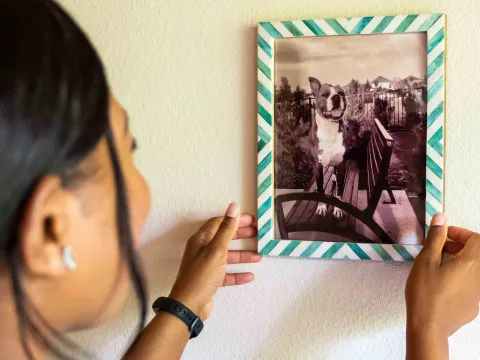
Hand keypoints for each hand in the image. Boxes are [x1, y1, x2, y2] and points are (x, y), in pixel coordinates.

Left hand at [169, 203, 259, 320]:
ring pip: (227, 257)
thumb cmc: (201, 276)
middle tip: (258, 234)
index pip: (219, 223)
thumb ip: (226, 229)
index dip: (235, 220)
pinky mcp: (210, 280)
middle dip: (241, 236)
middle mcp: (202, 250)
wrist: (189, 307)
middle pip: (224, 238)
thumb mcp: (216, 250)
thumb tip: (234, 206)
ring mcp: (206, 266)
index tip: (252, 220)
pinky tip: (250, 276)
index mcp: (201, 240)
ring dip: (242, 255)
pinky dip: (237, 274)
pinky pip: (226, 274)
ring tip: (258, 256)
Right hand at [406, 213, 479, 349]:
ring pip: (474, 269)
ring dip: (460, 261)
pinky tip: (442, 284)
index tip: (443, 235)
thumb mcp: (426, 260)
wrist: (429, 326)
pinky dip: (460, 276)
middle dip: (460, 246)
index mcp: (471, 263)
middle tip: (440, 248)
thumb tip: (441, 218)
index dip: (461, 233)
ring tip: (439, 265)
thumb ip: (435, 238)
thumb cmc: (425, 292)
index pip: (477, 239)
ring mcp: (479, 292)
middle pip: (477, 254)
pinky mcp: (474, 305)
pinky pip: (471, 284)